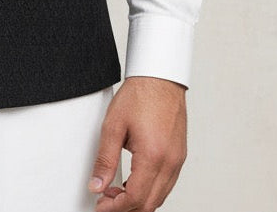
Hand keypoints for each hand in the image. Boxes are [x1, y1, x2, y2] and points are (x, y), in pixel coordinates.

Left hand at [87, 76, 186, 211]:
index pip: (135, 198)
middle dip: (126, 207)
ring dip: (139, 200)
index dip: (115, 207)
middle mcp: (170, 162)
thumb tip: (97, 185)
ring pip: (160, 197)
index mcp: (153, 156)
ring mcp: (177, 160)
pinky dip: (150, 190)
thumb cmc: (140, 95)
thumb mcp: (113, 126)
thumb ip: (104, 159)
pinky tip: (134, 183)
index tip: (101, 206)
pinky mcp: (179, 156)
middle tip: (106, 200)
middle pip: (150, 203)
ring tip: (116, 191)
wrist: (160, 77)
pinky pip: (167, 184)